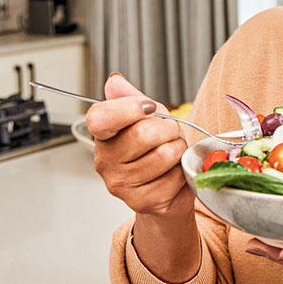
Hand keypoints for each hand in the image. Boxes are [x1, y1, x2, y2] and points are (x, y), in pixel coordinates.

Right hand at [86, 73, 193, 220]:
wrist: (167, 190)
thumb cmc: (156, 149)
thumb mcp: (146, 118)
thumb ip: (131, 98)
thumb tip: (115, 82)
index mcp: (102, 136)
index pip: (100, 117)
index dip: (129, 108)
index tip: (149, 107)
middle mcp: (105, 162)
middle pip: (143, 133)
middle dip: (168, 129)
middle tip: (169, 134)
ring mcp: (121, 184)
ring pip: (164, 154)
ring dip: (178, 150)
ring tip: (172, 154)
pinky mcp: (143, 201)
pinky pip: (174, 176)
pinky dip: (182, 171)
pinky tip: (173, 173)